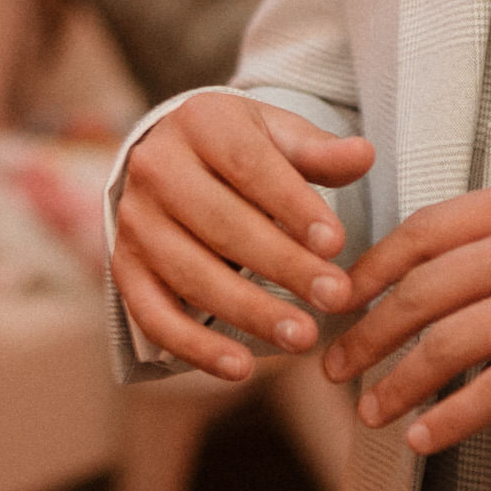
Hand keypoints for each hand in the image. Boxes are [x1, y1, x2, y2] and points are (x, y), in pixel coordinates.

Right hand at [112, 92, 374, 380]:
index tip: (337, 244)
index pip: (249, 166)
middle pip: (222, 225)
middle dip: (283, 266)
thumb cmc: (239, 148)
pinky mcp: (126, 268)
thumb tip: (364, 155)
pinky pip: (154, 315)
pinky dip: (195, 346)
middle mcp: (156, 169)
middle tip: (335, 298)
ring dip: (249, 311)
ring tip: (303, 336)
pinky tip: (239, 368)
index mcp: (200, 123)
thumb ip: (318, 151)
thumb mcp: (277, 135)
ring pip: (191, 275)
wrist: (168, 157)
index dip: (293, 206)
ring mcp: (135, 223)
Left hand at [324, 176, 490, 452]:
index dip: (369, 270)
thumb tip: (459, 262)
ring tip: (370, 412)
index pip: (422, 230)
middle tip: (335, 367)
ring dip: (394, 382)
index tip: (341, 300)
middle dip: (363, 334)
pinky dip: (449, 418)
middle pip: (419, 290)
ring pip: (444, 343)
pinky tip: (426, 437)